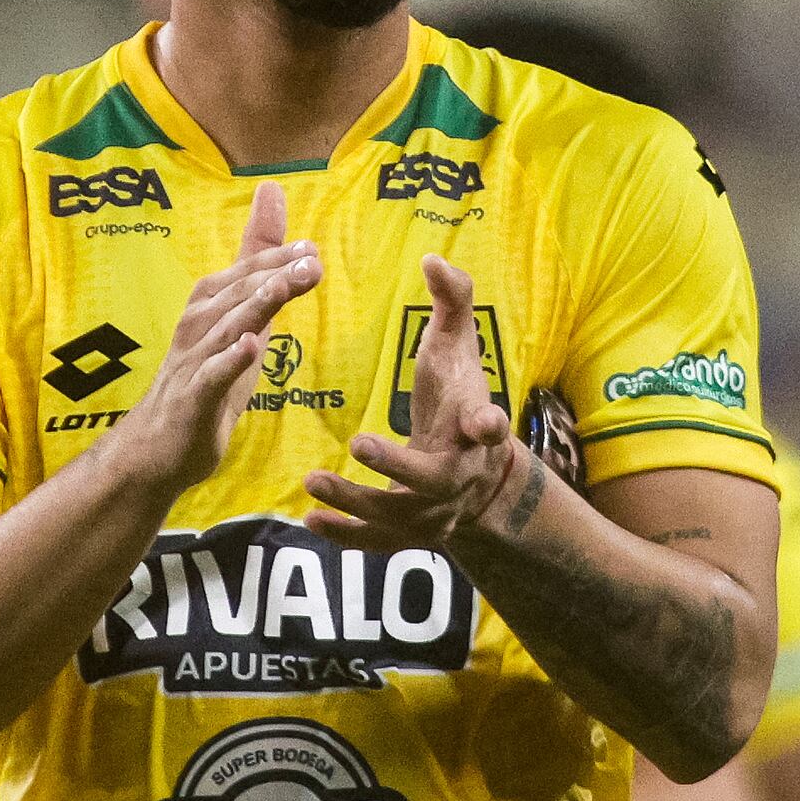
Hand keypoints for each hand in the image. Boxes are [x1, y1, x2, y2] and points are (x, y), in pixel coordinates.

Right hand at [99, 186, 318, 505]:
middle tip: (312, 260)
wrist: (154, 448)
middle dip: (273, 273)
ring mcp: (192, 364)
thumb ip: (261, 284)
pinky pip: (209, 378)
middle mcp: (197, 328)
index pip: (244, 274)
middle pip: (237, 294)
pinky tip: (249, 349)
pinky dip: (228, 361)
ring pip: (226, 328)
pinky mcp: (191, 401)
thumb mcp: (240, 330)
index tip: (311, 246)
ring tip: (283, 287)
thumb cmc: (203, 382)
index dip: (275, 256)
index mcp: (209, 308)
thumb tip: (290, 234)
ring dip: (255, 305)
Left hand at [307, 254, 529, 548]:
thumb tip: (433, 257)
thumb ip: (452, 301)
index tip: (486, 421)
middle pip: (437, 480)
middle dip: (399, 467)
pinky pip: (378, 542)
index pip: (489, 427)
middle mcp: (461, 474)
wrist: (477, 472)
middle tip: (358, 443)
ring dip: (357, 501)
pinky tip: (310, 518)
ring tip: (312, 481)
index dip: (489, 425)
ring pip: (401, 517)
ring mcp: (437, 510)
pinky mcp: (411, 533)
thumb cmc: (458, 394)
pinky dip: (346, 535)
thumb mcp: (458, 345)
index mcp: (475, 426)